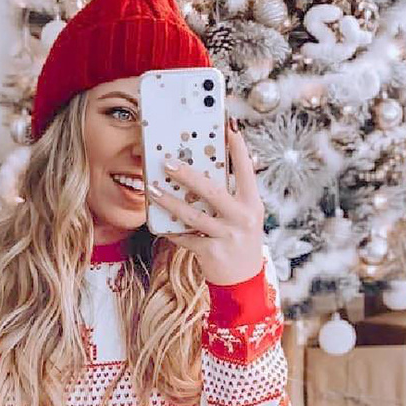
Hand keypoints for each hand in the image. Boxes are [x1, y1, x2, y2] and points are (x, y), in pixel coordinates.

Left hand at [147, 121, 264, 285]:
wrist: (243, 281)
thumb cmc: (240, 240)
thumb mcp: (245, 216)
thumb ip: (232, 194)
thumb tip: (207, 168)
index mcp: (253, 203)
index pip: (246, 169)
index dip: (238, 147)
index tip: (227, 125)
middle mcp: (242, 218)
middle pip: (212, 191)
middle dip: (188, 174)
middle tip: (167, 162)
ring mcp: (227, 236)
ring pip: (193, 215)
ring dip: (170, 201)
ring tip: (152, 189)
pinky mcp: (211, 252)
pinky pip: (185, 238)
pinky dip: (170, 230)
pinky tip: (157, 222)